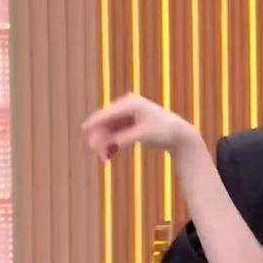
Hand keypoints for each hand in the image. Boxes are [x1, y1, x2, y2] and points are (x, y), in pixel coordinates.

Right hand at [83, 93, 197, 160]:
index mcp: (130, 103)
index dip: (94, 123)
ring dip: (104, 144)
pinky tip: (109, 156)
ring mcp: (127, 114)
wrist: (179, 134)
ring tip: (102, 159)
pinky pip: (115, 134)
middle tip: (94, 154)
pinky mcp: (128, 123)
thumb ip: (124, 138)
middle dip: (99, 138)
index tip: (83, 130)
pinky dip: (112, 144)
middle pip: (105, 122)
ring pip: (109, 130)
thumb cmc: (164, 131)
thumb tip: (108, 145)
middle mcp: (126, 105)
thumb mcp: (143, 135)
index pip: (107, 113)